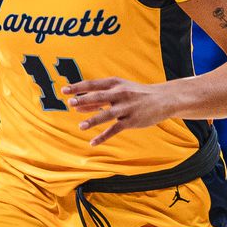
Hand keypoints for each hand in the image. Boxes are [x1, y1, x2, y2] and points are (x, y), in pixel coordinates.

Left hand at [64, 77, 178, 145]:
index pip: (93, 84)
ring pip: (107, 114)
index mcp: (115, 84)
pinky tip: (92, 142)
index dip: (78, 87)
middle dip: (84, 100)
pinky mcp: (131, 120)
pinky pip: (114, 129)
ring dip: (93, 120)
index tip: (64, 90)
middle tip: (70, 103)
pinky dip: (103, 136)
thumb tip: (77, 106)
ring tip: (80, 126)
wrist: (162, 99)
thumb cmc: (135, 94)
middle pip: (99, 97)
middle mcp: (120, 94)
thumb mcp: (118, 91)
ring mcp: (126, 108)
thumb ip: (98, 99)